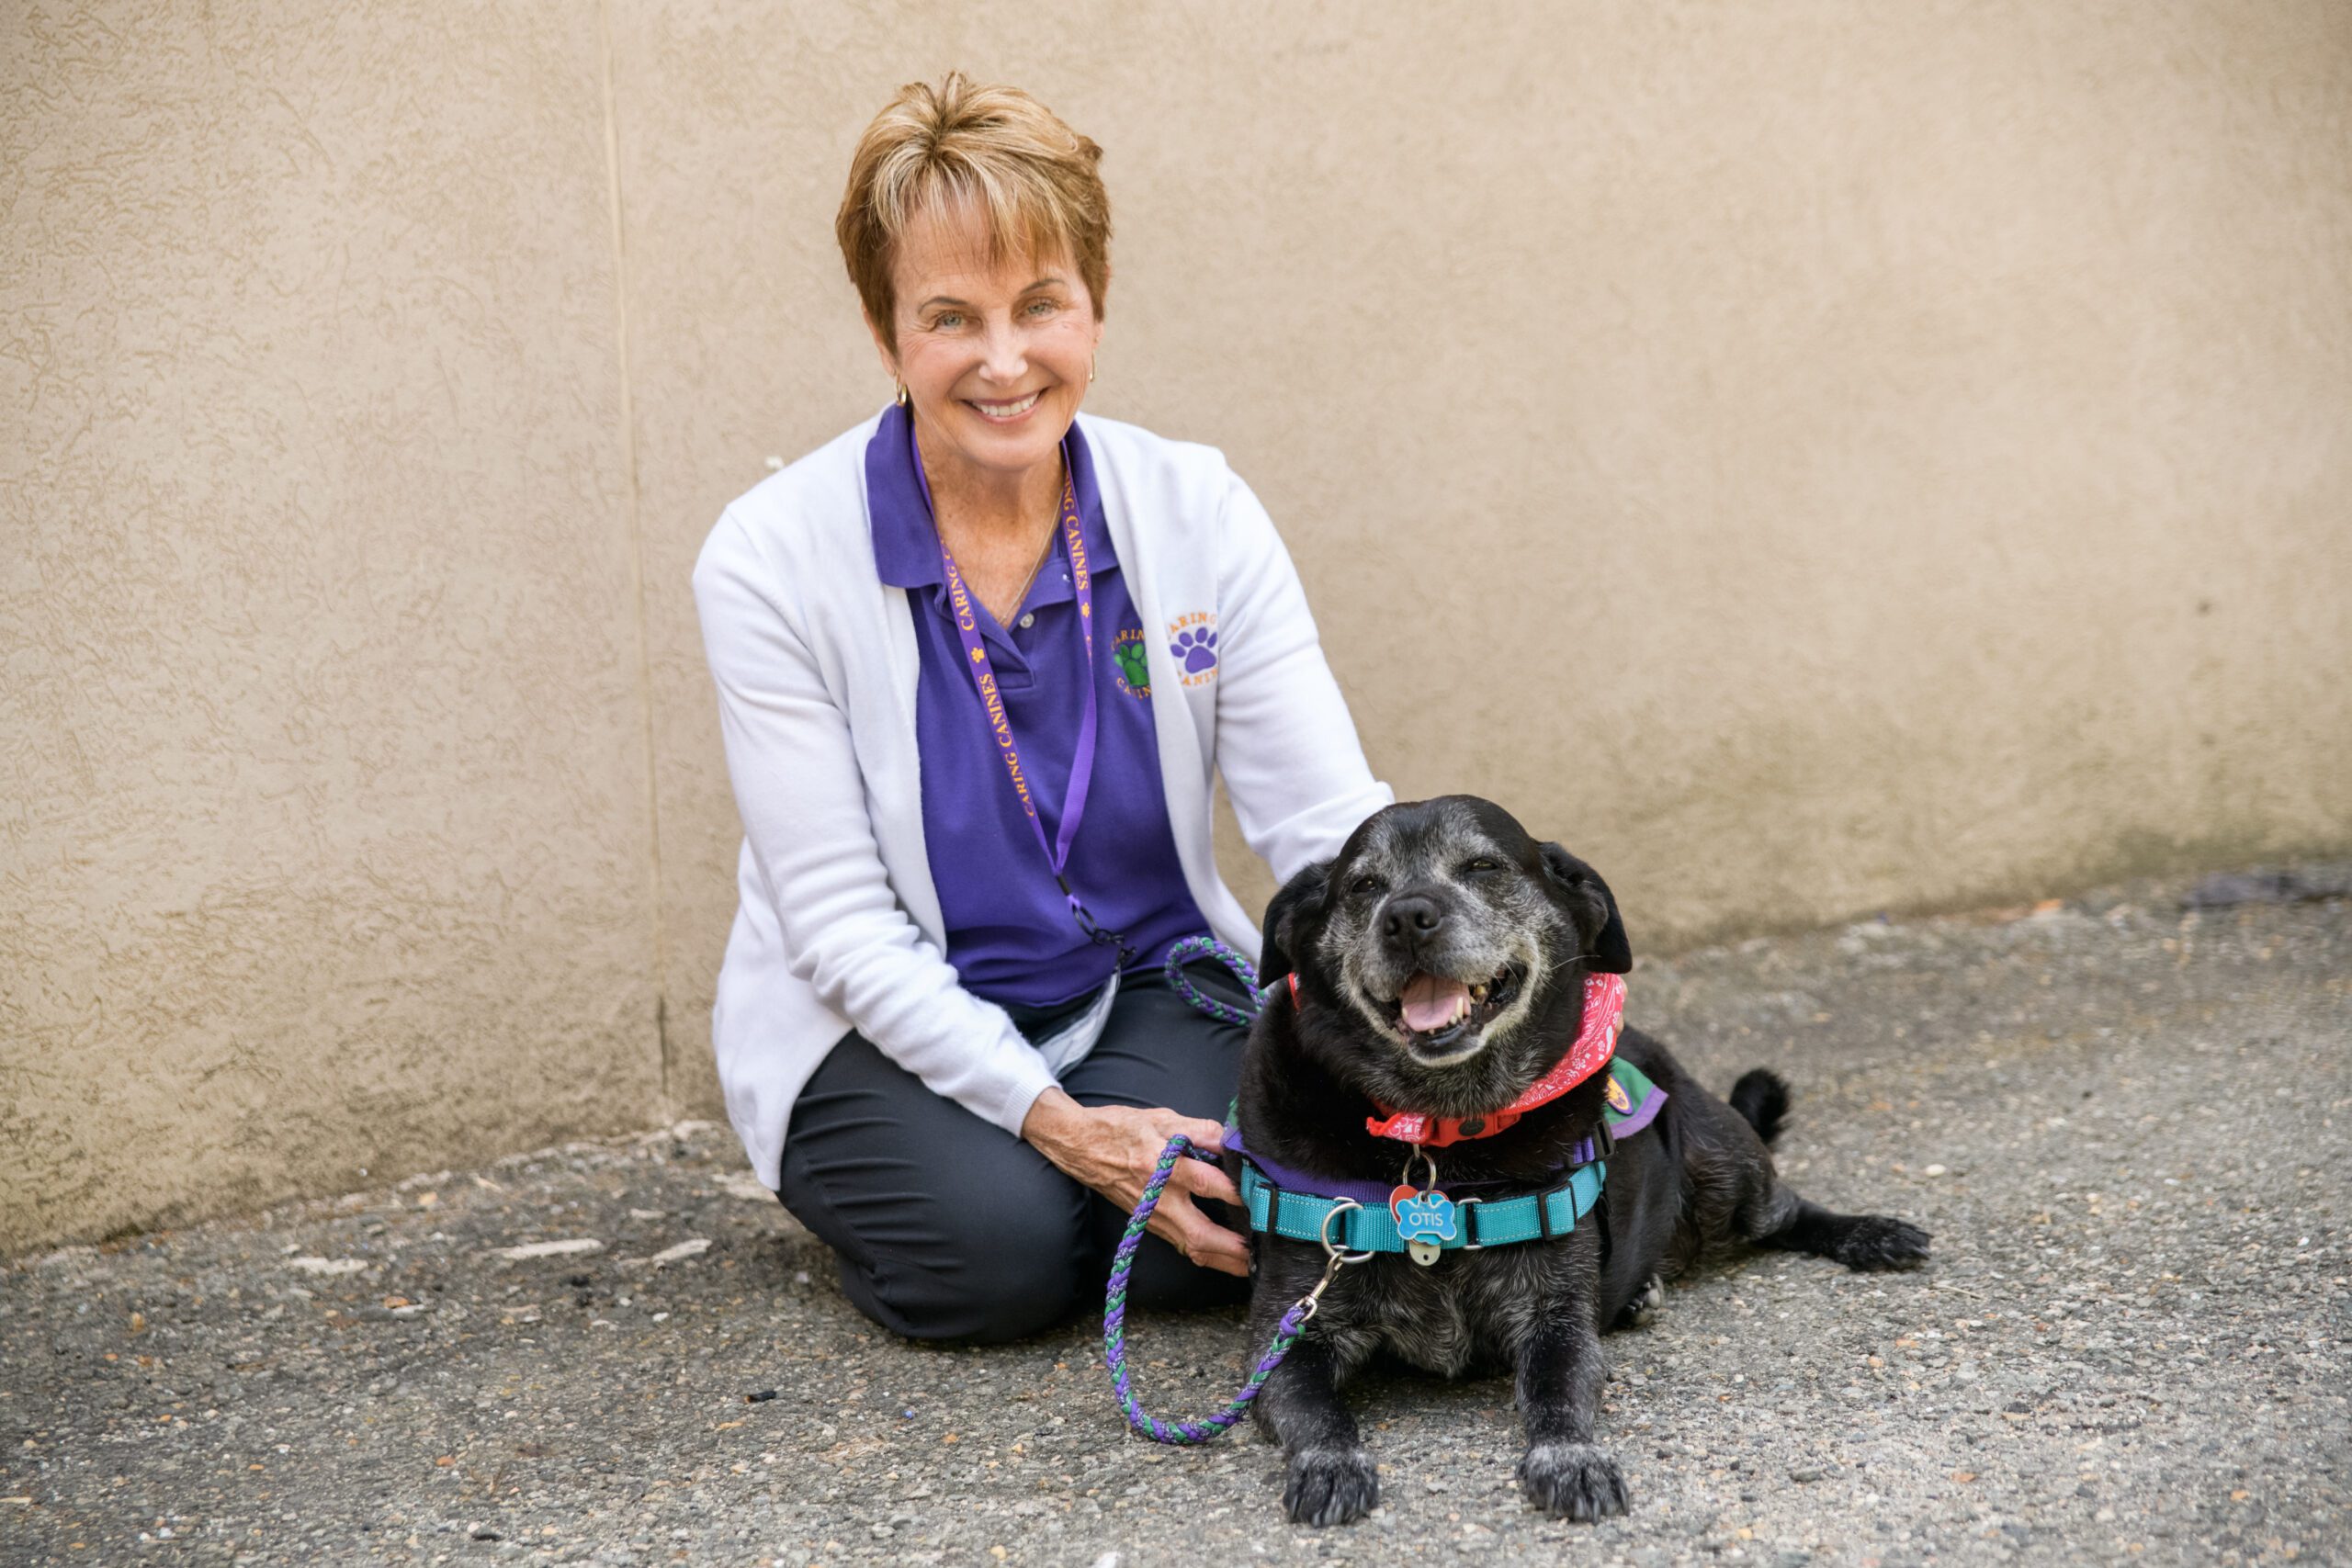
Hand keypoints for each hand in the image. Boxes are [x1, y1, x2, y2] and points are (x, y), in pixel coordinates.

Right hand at [1020, 1088, 1249, 1276]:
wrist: (1081, 1147)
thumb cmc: (1122, 1129)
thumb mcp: (1162, 1118)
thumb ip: (1201, 1130)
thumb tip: (1234, 1140)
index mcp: (1161, 1166)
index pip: (1206, 1183)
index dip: (1237, 1192)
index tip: (1264, 1195)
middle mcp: (1158, 1198)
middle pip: (1200, 1234)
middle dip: (1233, 1248)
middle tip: (1263, 1250)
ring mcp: (1152, 1217)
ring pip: (1192, 1248)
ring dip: (1224, 1260)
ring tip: (1255, 1264)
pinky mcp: (1150, 1225)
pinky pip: (1182, 1246)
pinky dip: (1207, 1255)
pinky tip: (1228, 1258)